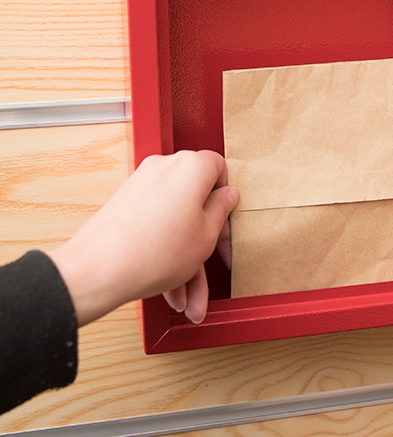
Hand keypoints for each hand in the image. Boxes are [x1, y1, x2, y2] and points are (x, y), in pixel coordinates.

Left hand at [48, 150, 238, 325]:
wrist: (98, 271)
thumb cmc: (152, 252)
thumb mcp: (207, 235)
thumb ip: (222, 210)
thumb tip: (226, 196)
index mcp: (191, 166)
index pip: (220, 168)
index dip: (226, 197)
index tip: (226, 219)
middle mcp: (164, 167)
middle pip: (195, 200)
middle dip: (204, 239)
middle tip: (210, 260)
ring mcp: (141, 185)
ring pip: (175, 219)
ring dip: (185, 256)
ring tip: (188, 292)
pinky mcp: (125, 203)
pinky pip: (155, 224)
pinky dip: (164, 250)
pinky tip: (170, 286)